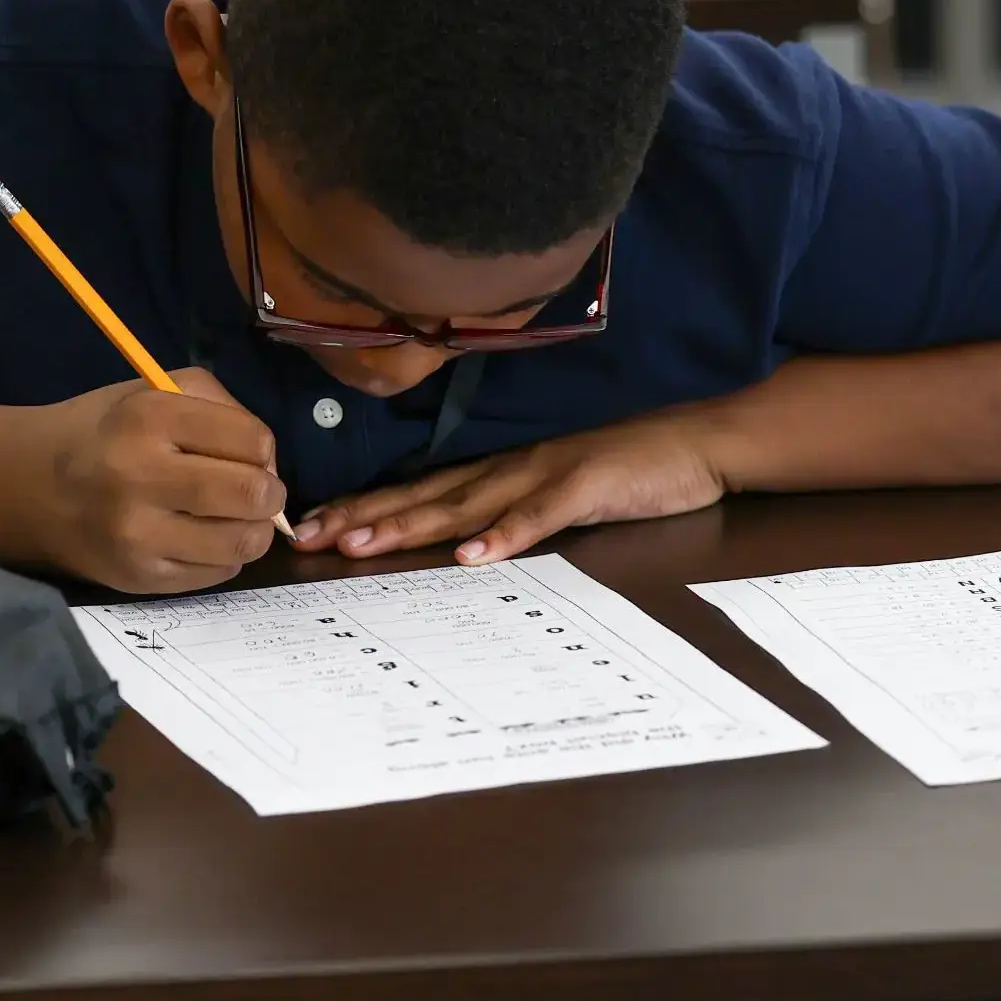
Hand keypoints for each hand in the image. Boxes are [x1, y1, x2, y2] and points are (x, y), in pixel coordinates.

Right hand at [13, 368, 287, 594]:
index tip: (245, 453)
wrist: (31, 487)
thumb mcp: (154, 392)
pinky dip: (223, 556)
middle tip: (255, 491)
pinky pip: (217, 574)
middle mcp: (140, 476)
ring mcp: (139, 534)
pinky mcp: (139, 577)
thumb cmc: (106, 433)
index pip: (253, 441)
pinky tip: (200, 538)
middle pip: (254, 494)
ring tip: (231, 517)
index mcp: (149, 418)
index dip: (262, 449)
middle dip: (269, 493)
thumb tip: (269, 464)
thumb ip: (221, 408)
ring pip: (242, 542)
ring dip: (252, 530)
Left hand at [291, 411, 724, 565]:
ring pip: (466, 504)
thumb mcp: (552, 494)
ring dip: (411, 525)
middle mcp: (508, 470)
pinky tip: (472, 556)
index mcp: (497, 474)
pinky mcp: (586, 487)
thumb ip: (506, 512)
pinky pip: (540, 515)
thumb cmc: (623, 472)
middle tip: (307, 537)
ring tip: (361, 546)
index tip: (310, 527)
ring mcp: (545, 475)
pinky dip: (505, 535)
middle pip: (424, 496)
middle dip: (363, 517)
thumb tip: (454, 544)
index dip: (363, 508)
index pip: (417, 492)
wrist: (693, 444)